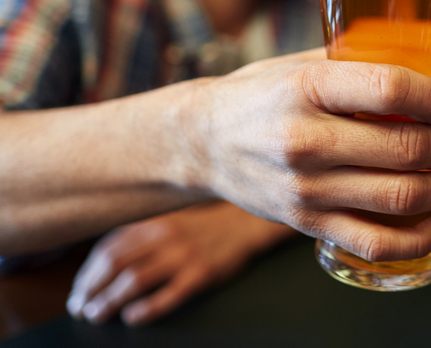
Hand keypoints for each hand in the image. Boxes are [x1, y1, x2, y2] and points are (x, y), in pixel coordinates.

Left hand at [66, 202, 294, 325]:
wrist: (244, 225)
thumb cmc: (202, 227)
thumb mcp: (168, 221)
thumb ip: (139, 235)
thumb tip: (101, 262)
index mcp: (153, 222)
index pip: (108, 248)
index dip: (87, 272)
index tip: (78, 290)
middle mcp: (165, 236)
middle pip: (115, 264)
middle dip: (91, 289)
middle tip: (80, 308)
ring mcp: (183, 255)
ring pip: (135, 280)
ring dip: (109, 301)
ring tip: (97, 314)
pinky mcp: (201, 274)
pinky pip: (168, 295)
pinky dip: (147, 308)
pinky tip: (132, 317)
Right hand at [183, 52, 430, 264]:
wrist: (202, 144)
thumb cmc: (260, 96)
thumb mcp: (301, 64)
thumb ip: (357, 62)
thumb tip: (430, 61)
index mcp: (307, 88)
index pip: (391, 88)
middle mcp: (306, 140)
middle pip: (406, 147)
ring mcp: (307, 189)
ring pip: (401, 196)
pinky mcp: (307, 224)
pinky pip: (376, 242)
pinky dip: (420, 239)